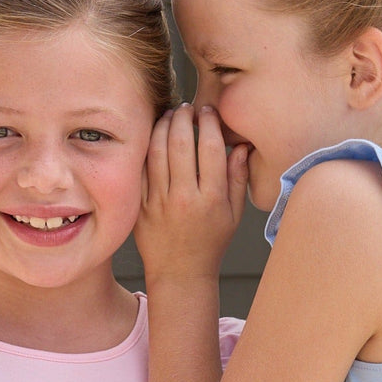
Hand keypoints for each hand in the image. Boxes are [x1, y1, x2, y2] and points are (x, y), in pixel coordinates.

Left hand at [136, 104, 249, 282]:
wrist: (180, 273)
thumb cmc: (210, 243)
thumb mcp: (234, 215)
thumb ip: (238, 178)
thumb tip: (241, 146)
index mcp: (211, 199)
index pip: (211, 148)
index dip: (210, 122)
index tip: (209, 111)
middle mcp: (184, 198)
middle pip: (182, 143)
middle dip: (184, 117)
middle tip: (187, 108)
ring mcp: (159, 202)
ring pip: (157, 151)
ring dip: (163, 126)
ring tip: (171, 115)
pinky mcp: (140, 205)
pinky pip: (141, 168)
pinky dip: (146, 146)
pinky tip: (153, 135)